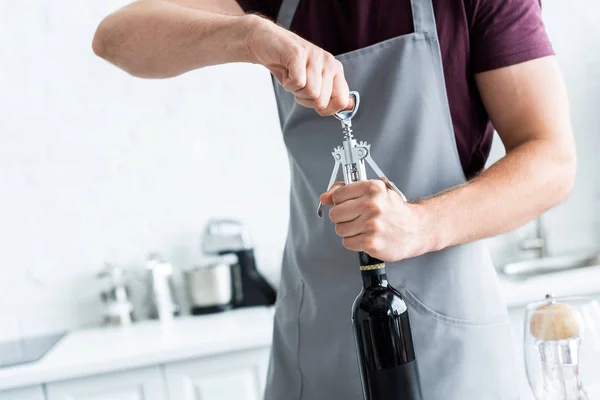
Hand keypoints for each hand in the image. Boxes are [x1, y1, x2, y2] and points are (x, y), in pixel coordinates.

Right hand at [244, 16, 349, 115]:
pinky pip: (298, 83)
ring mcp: (315, 57)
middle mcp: (329, 62)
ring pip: (311, 93)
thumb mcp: (312, 83)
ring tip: (292, 77)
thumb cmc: (289, 65)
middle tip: (298, 85)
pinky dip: (288, 84)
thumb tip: (348, 106)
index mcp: (335, 70)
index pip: (342, 100)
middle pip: (322, 101)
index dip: (327, 109)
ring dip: (296, 91)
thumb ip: (330, 95)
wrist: (266, 42)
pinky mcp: (298, 54)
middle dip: (305, 100)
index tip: (314, 102)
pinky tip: (287, 72)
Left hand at [319, 180, 438, 261]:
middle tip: (356, 218)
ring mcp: (372, 225)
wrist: (415, 229)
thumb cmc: (393, 210)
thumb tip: (324, 197)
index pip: (337, 195)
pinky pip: (347, 243)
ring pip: (340, 229)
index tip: (348, 204)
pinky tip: (366, 237)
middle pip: (335, 213)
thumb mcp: (374, 192)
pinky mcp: (371, 243)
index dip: (340, 201)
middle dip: (342, 217)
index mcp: (373, 188)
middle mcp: (372, 205)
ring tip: (364, 228)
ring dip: (349, 231)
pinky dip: (354, 242)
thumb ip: (346, 191)